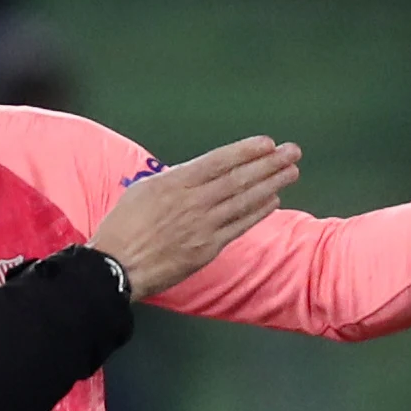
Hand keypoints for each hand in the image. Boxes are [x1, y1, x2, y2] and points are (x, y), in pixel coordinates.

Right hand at [88, 136, 299, 300]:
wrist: (117, 267)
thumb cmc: (122, 227)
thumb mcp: (141, 191)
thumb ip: (172, 180)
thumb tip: (196, 173)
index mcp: (174, 183)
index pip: (218, 161)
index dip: (246, 151)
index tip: (267, 143)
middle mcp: (192, 202)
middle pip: (238, 178)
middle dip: (269, 163)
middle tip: (292, 152)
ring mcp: (202, 226)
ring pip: (244, 201)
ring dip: (271, 184)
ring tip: (291, 171)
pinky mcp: (207, 249)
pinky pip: (239, 226)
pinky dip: (258, 212)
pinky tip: (273, 201)